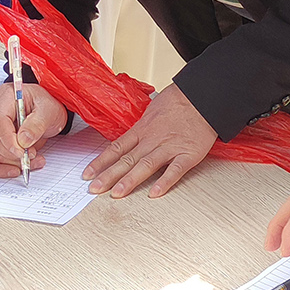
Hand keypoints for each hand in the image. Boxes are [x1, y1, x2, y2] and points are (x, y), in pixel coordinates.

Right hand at [0, 82, 67, 178]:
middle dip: (13, 154)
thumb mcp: (48, 110)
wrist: (46, 111)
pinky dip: (2, 168)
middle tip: (31, 157)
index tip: (21, 152)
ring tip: (33, 160)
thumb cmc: (45, 105)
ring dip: (12, 162)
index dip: (8, 139)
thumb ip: (36, 124)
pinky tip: (16, 170)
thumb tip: (23, 141)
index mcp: (5, 97)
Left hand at [83, 83, 215, 198]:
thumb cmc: (178, 101)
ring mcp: (169, 148)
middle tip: (94, 189)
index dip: (101, 162)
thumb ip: (141, 128)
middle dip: (108, 176)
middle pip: (127, 160)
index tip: (87, 174)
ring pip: (146, 165)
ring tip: (116, 193)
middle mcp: (152, 140)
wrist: (202, 96)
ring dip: (130, 180)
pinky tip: (155, 193)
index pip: (117, 148)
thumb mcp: (152, 111)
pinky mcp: (188, 154)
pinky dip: (165, 181)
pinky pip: (175, 170)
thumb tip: (129, 138)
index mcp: (142, 130)